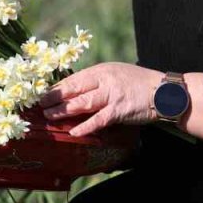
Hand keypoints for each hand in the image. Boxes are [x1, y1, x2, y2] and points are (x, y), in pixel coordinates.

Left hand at [38, 62, 162, 137]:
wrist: (164, 91)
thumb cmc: (139, 83)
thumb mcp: (116, 74)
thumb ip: (97, 81)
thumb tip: (75, 90)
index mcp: (101, 70)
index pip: (74, 79)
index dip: (56, 87)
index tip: (42, 95)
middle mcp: (104, 80)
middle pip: (74, 89)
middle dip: (54, 98)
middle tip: (38, 105)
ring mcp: (112, 95)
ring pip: (82, 103)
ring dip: (64, 111)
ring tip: (49, 116)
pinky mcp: (120, 110)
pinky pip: (99, 120)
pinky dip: (86, 126)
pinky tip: (73, 131)